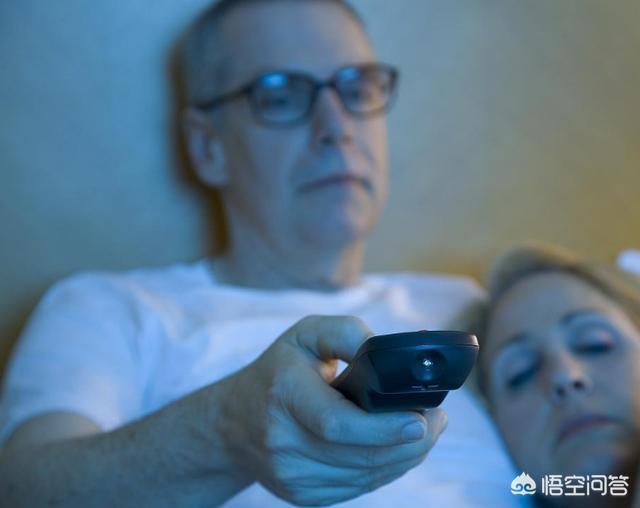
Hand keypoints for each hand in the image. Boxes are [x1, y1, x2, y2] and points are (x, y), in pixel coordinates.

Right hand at [218, 315, 447, 505]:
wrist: (233, 422)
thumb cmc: (278, 370)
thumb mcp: (305, 334)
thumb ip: (347, 333)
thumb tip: (391, 351)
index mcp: (283, 393)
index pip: (337, 423)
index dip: (383, 428)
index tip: (421, 420)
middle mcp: (283, 442)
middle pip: (361, 456)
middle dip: (411, 441)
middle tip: (438, 419)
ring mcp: (292, 476)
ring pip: (367, 476)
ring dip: (405, 456)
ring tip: (425, 430)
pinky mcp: (304, 496)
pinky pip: (360, 487)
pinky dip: (387, 468)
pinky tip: (398, 448)